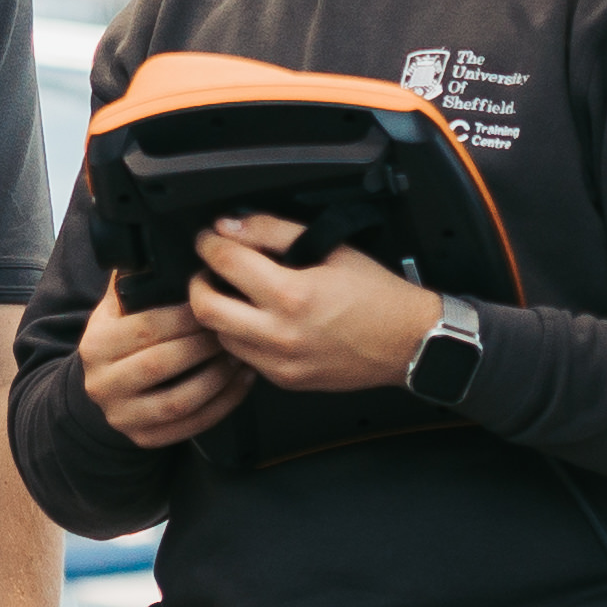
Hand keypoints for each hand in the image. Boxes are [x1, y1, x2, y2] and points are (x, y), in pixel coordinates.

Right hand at [77, 287, 256, 449]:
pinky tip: (240, 382)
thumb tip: (156, 242)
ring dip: (217, 377)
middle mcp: (103, 384)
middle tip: (233, 327)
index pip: (144, 327)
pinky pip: (191, 426)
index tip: (212, 302)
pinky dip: (221, 405)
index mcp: (96, 345)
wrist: (101, 390)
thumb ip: (134, 283)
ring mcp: (123, 416)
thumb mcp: (114, 310)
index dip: (183, 316)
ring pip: (179, 400)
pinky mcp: (145, 439)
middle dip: (203, 345)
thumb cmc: (119, 340)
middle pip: (161, 364)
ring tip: (240, 353)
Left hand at [185, 216, 444, 395]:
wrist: (409, 342)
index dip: (208, 244)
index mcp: (292, 295)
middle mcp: (280, 334)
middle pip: (205, 309)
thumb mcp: (329, 247)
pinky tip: (255, 320)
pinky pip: (245, 358)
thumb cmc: (378, 295)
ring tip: (233, 293)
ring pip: (220, 337)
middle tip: (207, 268)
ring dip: (217, 312)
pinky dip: (240, 337)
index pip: (225, 263)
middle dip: (197, 282)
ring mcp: (281, 364)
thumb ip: (273, 231)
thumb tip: (231, 226)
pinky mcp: (286, 381)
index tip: (208, 237)